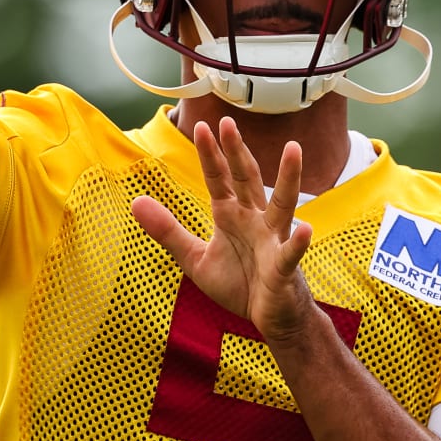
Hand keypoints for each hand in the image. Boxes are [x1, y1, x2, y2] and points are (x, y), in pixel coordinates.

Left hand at [131, 117, 318, 343]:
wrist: (269, 318)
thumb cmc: (238, 284)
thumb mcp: (194, 258)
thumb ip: (168, 231)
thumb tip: (136, 202)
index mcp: (231, 216)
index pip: (220, 179)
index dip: (211, 155)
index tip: (202, 126)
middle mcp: (255, 220)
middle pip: (247, 180)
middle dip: (238, 152)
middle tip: (229, 122)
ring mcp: (273, 240)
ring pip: (281, 205)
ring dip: (287, 177)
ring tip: (292, 149)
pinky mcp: (284, 267)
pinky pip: (290, 253)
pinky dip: (297, 242)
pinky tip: (305, 228)